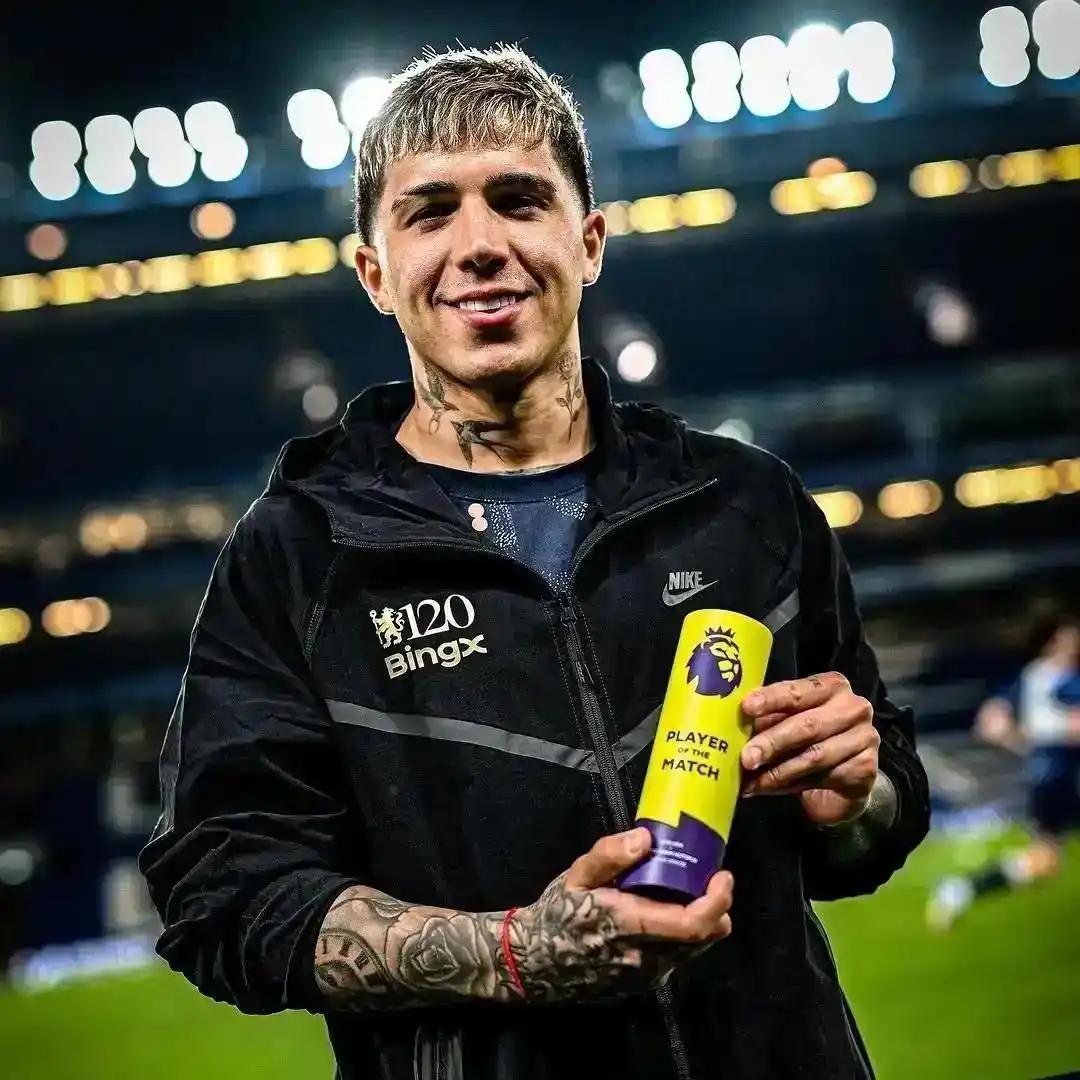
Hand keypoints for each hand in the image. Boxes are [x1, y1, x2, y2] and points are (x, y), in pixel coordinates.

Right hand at [509, 827, 733, 1000]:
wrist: (536, 961)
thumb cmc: (558, 913)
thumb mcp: (577, 874)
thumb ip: (609, 855)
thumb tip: (646, 838)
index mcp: (631, 926)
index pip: (691, 924)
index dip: (717, 902)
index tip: (723, 876)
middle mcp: (646, 957)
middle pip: (703, 938)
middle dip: (717, 908)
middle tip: (711, 879)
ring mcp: (647, 975)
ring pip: (693, 949)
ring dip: (702, 921)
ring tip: (690, 892)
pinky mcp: (643, 983)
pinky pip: (677, 957)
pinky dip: (684, 934)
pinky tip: (666, 913)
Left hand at [740, 671, 878, 825]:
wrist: (845, 779)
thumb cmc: (809, 741)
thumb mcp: (788, 723)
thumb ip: (768, 720)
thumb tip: (730, 727)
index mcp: (831, 686)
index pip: (798, 690)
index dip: (771, 699)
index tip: (746, 707)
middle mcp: (854, 707)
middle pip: (807, 725)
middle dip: (772, 742)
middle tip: (745, 758)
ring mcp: (865, 738)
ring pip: (814, 755)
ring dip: (778, 771)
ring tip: (751, 780)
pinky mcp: (866, 768)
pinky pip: (823, 778)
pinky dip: (790, 785)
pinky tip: (770, 789)